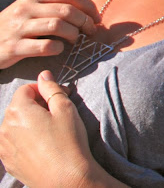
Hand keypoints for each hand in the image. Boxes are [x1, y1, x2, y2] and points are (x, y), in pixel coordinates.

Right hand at [0, 0, 99, 68]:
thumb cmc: (13, 27)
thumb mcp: (29, 10)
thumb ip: (52, 6)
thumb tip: (86, 10)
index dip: (89, 6)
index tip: (97, 18)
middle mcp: (26, 8)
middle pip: (67, 10)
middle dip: (85, 21)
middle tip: (91, 31)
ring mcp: (19, 27)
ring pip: (58, 25)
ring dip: (73, 34)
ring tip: (75, 40)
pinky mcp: (13, 47)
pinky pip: (45, 46)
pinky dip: (58, 48)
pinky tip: (59, 50)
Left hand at [0, 71, 96, 186]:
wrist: (66, 179)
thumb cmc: (68, 142)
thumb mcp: (66, 109)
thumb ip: (52, 88)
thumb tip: (43, 75)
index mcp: (18, 111)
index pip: (25, 90)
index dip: (43, 90)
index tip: (58, 98)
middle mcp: (5, 127)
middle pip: (18, 107)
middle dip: (36, 106)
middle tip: (57, 114)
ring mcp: (4, 147)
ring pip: (14, 125)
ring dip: (29, 123)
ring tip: (51, 132)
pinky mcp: (8, 162)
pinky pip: (13, 143)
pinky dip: (25, 140)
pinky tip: (44, 146)